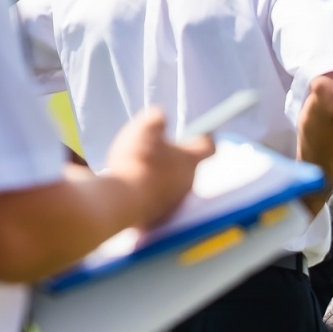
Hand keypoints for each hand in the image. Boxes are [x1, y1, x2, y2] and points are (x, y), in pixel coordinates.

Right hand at [101, 107, 214, 229]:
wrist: (123, 201)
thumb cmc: (137, 161)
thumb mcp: (144, 129)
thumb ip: (155, 119)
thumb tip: (160, 116)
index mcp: (190, 160)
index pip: (209, 146)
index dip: (205, 137)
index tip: (199, 131)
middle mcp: (189, 183)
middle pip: (190, 166)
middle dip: (177, 157)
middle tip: (157, 147)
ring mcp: (177, 201)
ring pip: (175, 183)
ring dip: (164, 175)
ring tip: (142, 167)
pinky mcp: (162, 215)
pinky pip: (161, 199)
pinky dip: (153, 192)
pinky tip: (136, 186)